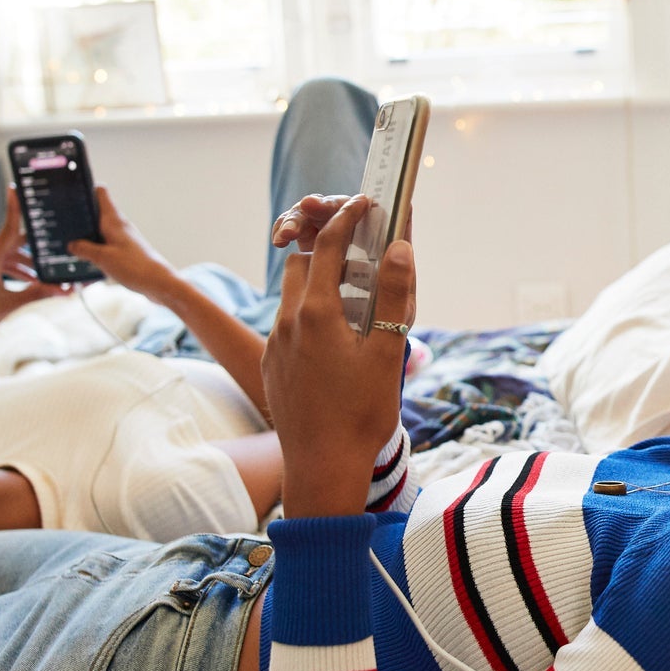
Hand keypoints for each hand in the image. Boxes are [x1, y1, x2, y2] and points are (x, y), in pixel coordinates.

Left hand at [0, 189, 68, 360]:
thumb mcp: (11, 304)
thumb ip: (38, 293)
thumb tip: (64, 291)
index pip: (8, 229)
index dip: (14, 209)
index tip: (15, 189)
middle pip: (12, 244)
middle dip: (34, 252)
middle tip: (55, 252)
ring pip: (7, 254)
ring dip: (25, 264)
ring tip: (44, 277)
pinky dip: (13, 268)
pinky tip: (29, 280)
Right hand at [67, 187, 178, 299]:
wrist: (159, 283)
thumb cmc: (136, 267)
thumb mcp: (103, 258)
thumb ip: (84, 249)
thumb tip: (72, 244)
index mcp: (114, 221)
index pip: (101, 193)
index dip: (86, 190)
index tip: (70, 195)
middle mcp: (119, 226)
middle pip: (97, 213)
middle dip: (81, 217)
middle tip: (63, 225)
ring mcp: (122, 238)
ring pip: (100, 231)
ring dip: (87, 237)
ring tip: (70, 245)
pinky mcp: (125, 251)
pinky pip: (106, 245)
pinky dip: (95, 250)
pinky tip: (87, 260)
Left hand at [264, 196, 416, 516]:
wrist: (322, 467)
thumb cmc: (360, 415)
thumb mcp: (388, 353)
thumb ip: (392, 296)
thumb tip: (397, 247)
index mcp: (317, 313)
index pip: (328, 245)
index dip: (347, 217)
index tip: (366, 203)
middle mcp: (288, 322)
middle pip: (302, 262)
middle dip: (327, 245)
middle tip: (360, 245)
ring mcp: (276, 344)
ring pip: (291, 293)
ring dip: (316, 279)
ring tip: (349, 292)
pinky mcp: (272, 365)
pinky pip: (287, 323)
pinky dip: (309, 311)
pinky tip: (334, 335)